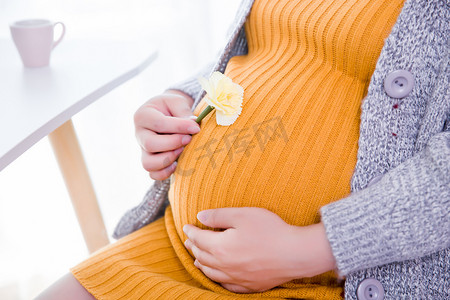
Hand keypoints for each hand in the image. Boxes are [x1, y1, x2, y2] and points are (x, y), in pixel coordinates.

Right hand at [134, 90, 199, 179]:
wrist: (166, 113)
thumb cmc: (171, 107)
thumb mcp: (177, 102)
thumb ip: (183, 113)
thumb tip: (193, 127)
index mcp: (143, 115)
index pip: (159, 124)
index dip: (179, 127)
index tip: (196, 128)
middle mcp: (139, 134)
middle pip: (150, 145)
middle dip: (173, 143)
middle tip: (188, 139)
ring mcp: (142, 150)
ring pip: (148, 163)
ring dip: (168, 159)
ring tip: (182, 150)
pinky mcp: (149, 161)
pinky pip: (153, 174)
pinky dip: (166, 172)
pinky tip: (177, 163)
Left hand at [183, 207, 335, 292]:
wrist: (296, 254)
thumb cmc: (270, 230)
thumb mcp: (243, 214)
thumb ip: (218, 216)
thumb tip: (199, 217)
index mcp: (220, 247)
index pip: (198, 239)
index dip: (191, 231)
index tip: (186, 226)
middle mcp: (224, 266)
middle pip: (202, 256)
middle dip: (193, 247)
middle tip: (189, 241)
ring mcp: (236, 278)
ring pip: (211, 273)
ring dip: (201, 264)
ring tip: (196, 259)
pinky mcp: (249, 286)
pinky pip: (226, 285)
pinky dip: (216, 279)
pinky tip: (217, 276)